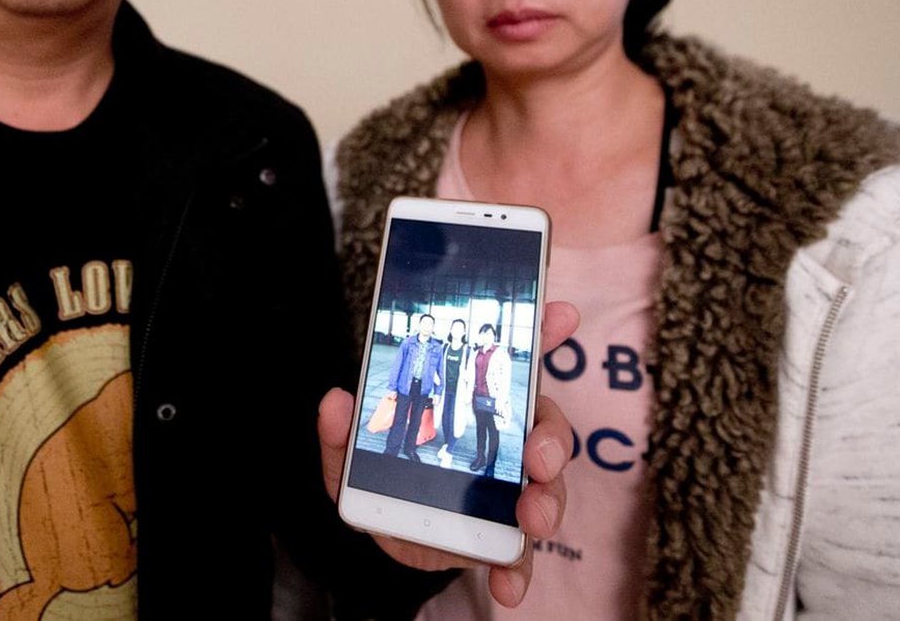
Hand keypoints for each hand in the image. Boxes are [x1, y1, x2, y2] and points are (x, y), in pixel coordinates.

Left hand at [318, 300, 578, 607]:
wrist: (393, 537)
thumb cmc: (385, 482)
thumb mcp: (354, 458)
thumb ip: (344, 434)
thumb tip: (336, 401)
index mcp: (476, 405)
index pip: (514, 360)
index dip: (544, 331)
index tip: (562, 313)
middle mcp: (506, 442)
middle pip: (544, 428)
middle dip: (549, 440)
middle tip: (538, 458)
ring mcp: (513, 490)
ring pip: (547, 488)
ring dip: (547, 502)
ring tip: (532, 519)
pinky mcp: (506, 539)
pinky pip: (523, 554)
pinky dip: (518, 570)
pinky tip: (508, 586)